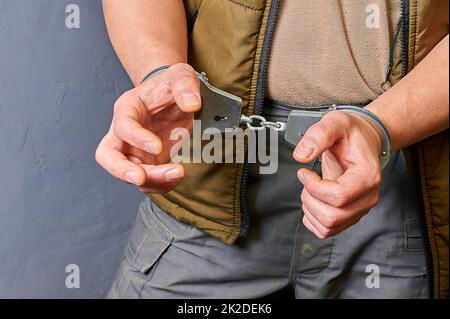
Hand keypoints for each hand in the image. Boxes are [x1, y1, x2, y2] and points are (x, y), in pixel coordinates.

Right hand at [95, 63, 200, 192]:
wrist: (173, 96)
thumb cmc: (171, 85)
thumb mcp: (181, 76)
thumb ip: (185, 85)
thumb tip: (192, 105)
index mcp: (127, 108)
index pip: (123, 126)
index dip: (137, 138)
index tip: (158, 146)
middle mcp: (123, 132)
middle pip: (108, 156)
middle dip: (121, 170)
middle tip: (141, 178)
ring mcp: (133, 151)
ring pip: (130, 174)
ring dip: (152, 180)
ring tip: (178, 173)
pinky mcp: (147, 163)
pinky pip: (148, 181)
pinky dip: (161, 184)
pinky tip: (177, 176)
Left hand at [294, 110, 382, 238]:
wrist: (364, 139)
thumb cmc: (352, 133)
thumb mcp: (336, 122)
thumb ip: (319, 135)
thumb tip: (301, 155)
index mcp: (367, 176)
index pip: (339, 196)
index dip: (314, 187)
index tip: (304, 172)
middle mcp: (367, 197)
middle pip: (332, 217)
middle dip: (310, 199)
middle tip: (306, 181)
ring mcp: (359, 209)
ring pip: (328, 227)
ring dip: (310, 209)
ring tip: (310, 189)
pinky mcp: (350, 215)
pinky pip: (327, 231)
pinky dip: (312, 219)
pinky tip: (312, 200)